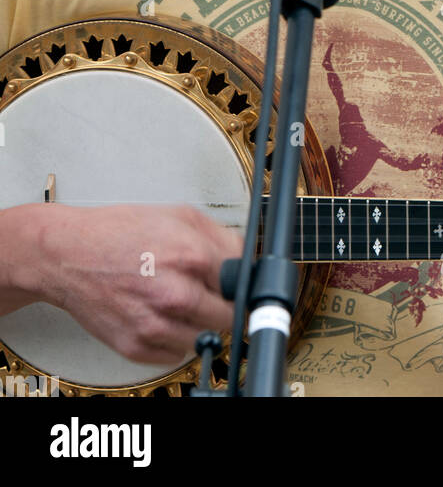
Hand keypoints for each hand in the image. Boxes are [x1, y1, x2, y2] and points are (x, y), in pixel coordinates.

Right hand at [27, 202, 243, 364]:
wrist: (69, 256)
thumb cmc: (118, 233)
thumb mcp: (179, 215)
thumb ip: (220, 237)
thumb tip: (245, 258)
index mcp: (192, 257)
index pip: (242, 284)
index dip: (240, 281)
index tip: (237, 284)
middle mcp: (175, 295)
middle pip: (228, 318)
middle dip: (223, 305)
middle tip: (210, 294)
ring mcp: (155, 325)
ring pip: (203, 339)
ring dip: (198, 323)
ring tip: (179, 302)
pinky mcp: (136, 347)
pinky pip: (175, 354)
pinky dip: (173, 339)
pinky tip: (161, 315)